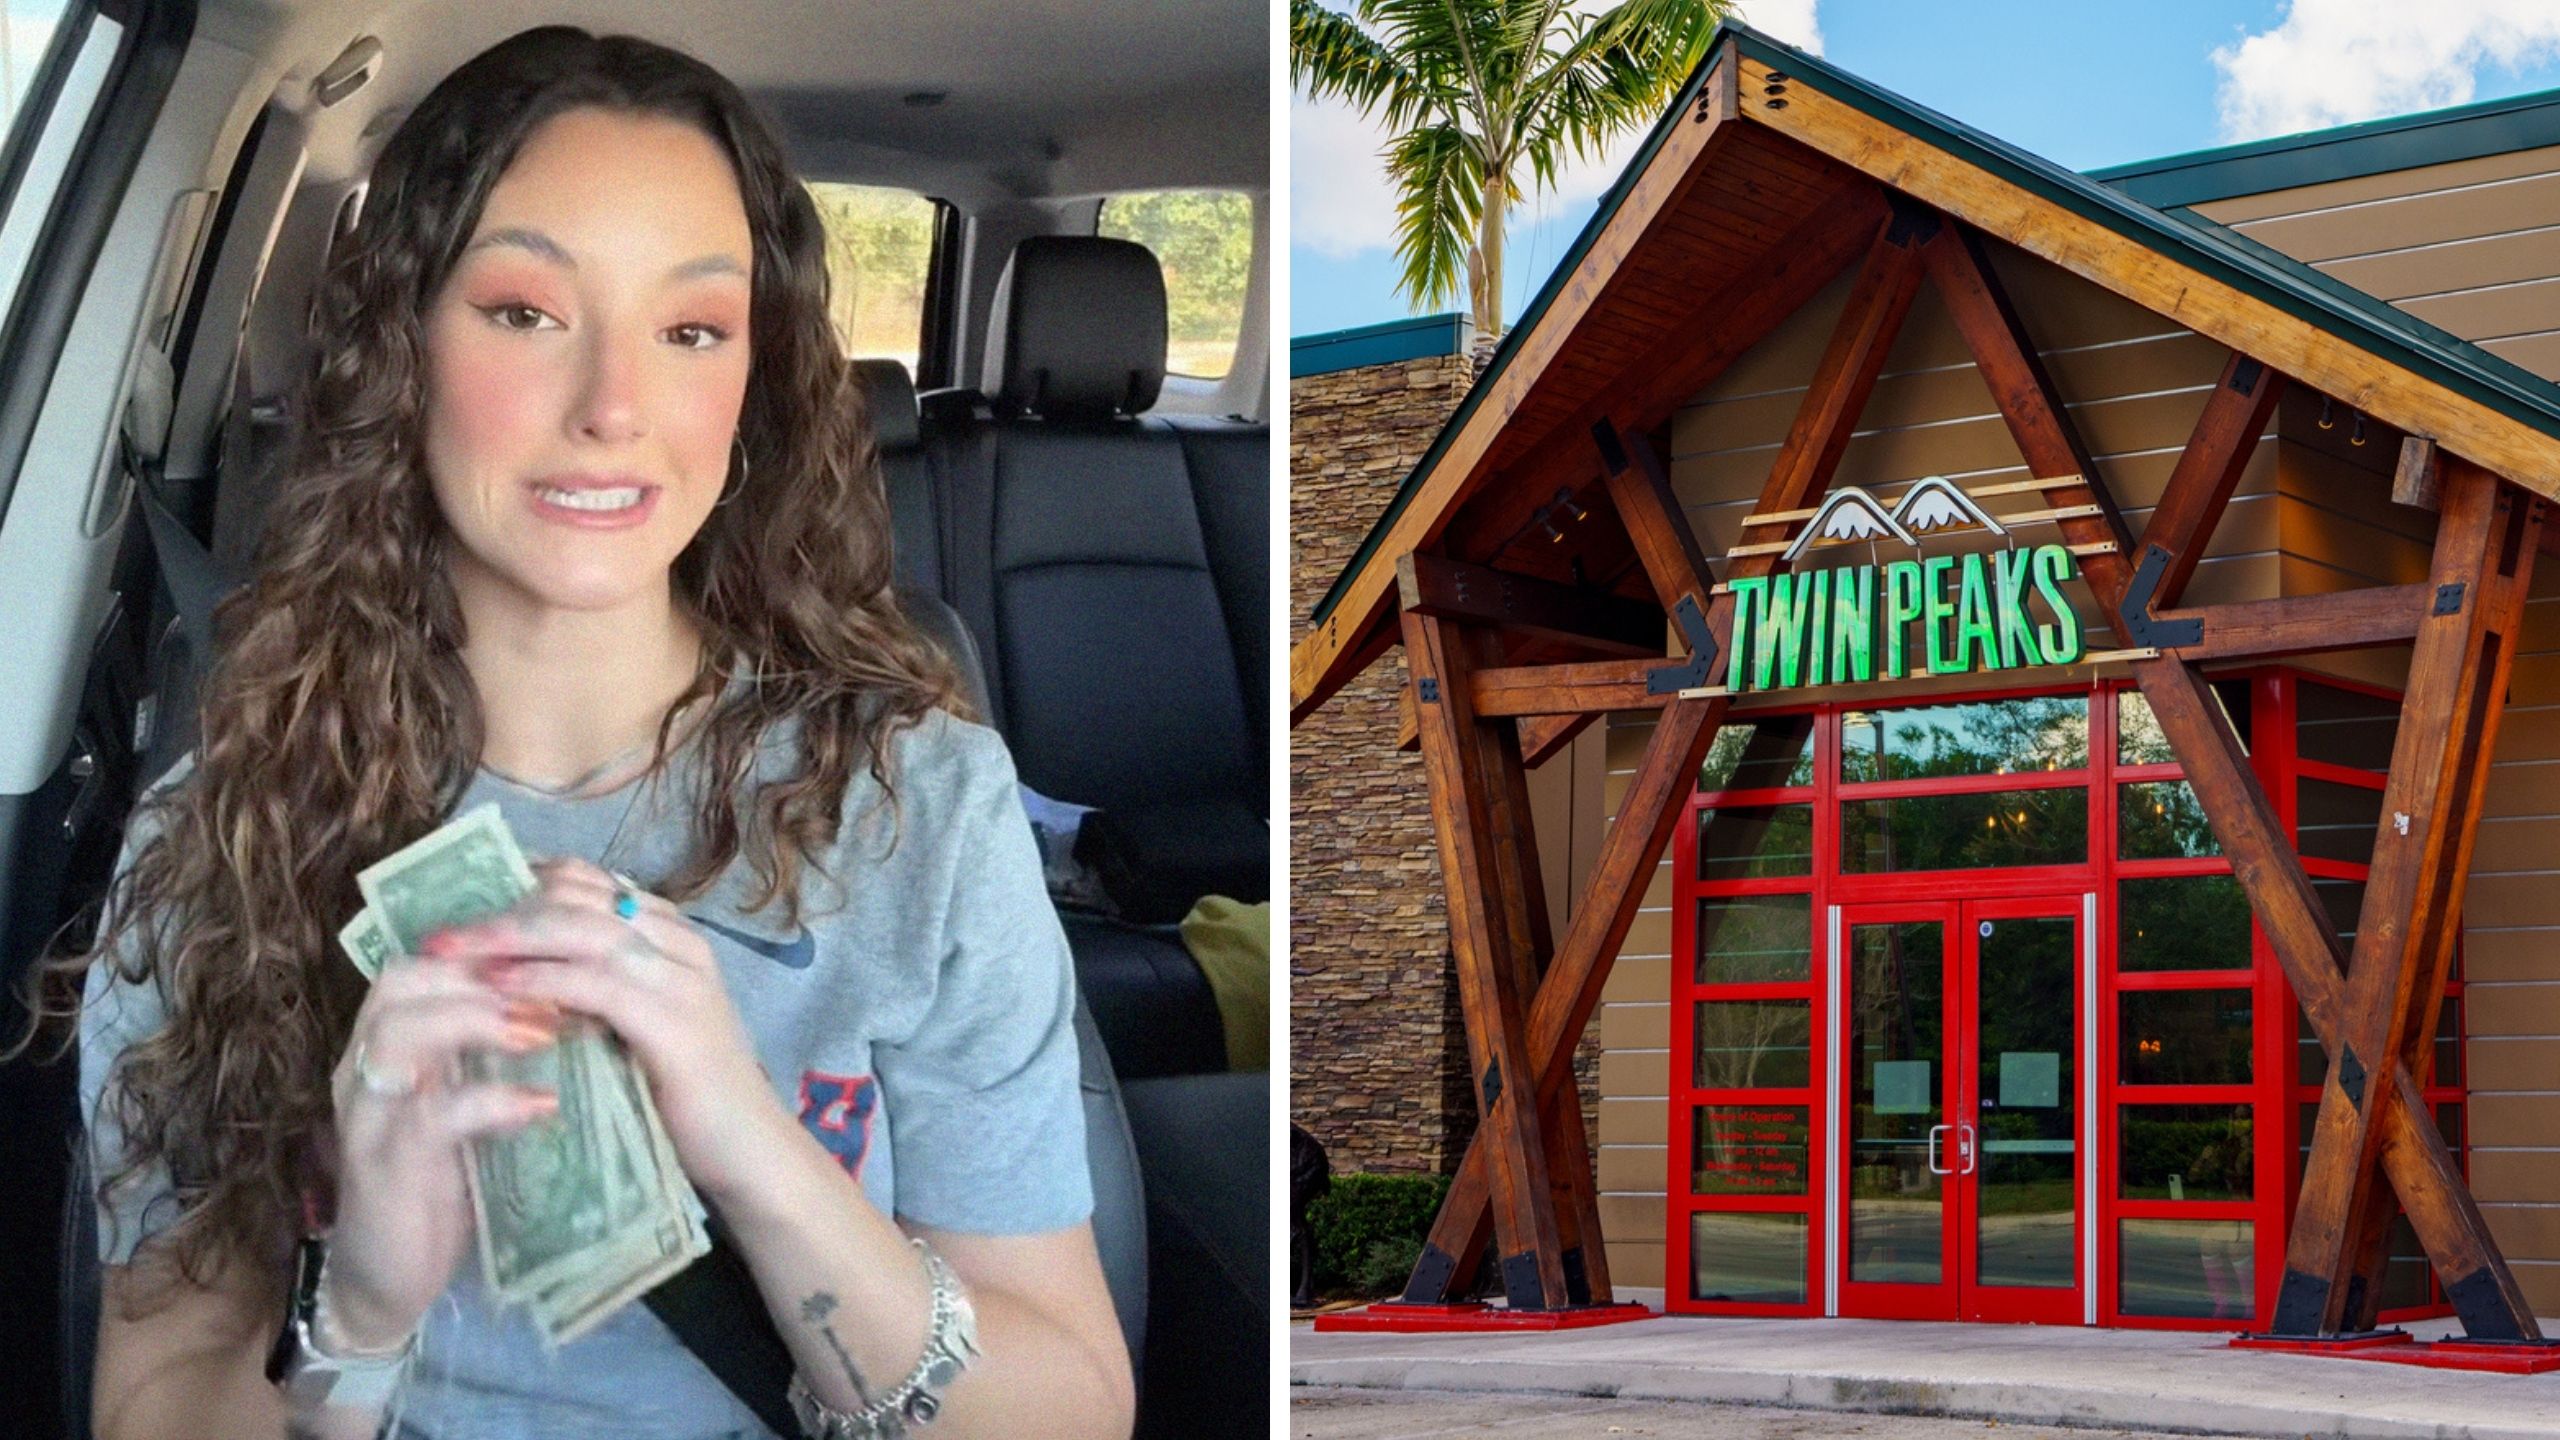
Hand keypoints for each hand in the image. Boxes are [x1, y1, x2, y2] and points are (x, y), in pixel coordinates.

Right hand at [326, 950, 560, 1349]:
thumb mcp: (470, 1100)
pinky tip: (543, 1107)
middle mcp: (366, 1067)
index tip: (554, 955)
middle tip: (559, 987)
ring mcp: (369, 1116)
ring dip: (482, 1021)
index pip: (424, 960)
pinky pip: (430, 1117)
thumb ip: (497, 1051)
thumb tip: (577, 998)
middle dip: (485, 973)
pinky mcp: (384, 1168)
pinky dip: (491, 1102)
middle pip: (403, 980)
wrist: (390, 1279)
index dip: (487, 948)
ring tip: (548, 1033)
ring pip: (401, 1034)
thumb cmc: (442, 1180)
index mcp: (387, 1043)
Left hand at [418, 856, 789, 1208]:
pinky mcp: (676, 1022)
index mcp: (671, 934)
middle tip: (439, 933)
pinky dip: (542, 981)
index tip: (461, 905)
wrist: (749, 1149)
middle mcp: (680, 942)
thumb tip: (515, 970)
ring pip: (583, 929)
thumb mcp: (634, 1025)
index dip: (519, 885)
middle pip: (578, 896)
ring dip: (508, 937)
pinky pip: (597, 984)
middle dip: (500, 908)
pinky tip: (499, 989)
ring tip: (451, 955)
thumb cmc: (686, 1094)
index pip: (587, 882)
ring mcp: (682, 978)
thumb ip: (594, 989)